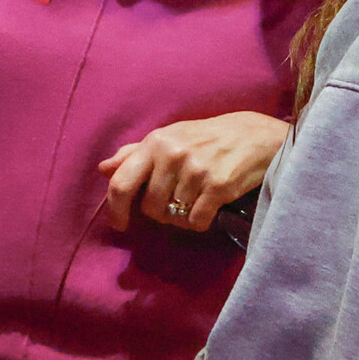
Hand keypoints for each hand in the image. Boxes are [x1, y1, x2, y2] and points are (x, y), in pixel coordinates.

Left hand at [97, 112, 290, 236]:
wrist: (255, 135)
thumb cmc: (206, 137)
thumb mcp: (169, 137)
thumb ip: (134, 153)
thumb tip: (104, 169)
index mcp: (155, 142)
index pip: (122, 182)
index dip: (115, 208)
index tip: (119, 224)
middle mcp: (172, 155)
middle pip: (150, 207)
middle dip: (159, 213)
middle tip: (174, 203)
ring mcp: (196, 171)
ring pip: (174, 216)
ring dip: (182, 217)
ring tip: (194, 201)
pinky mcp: (218, 186)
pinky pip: (196, 221)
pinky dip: (199, 222)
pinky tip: (207, 208)